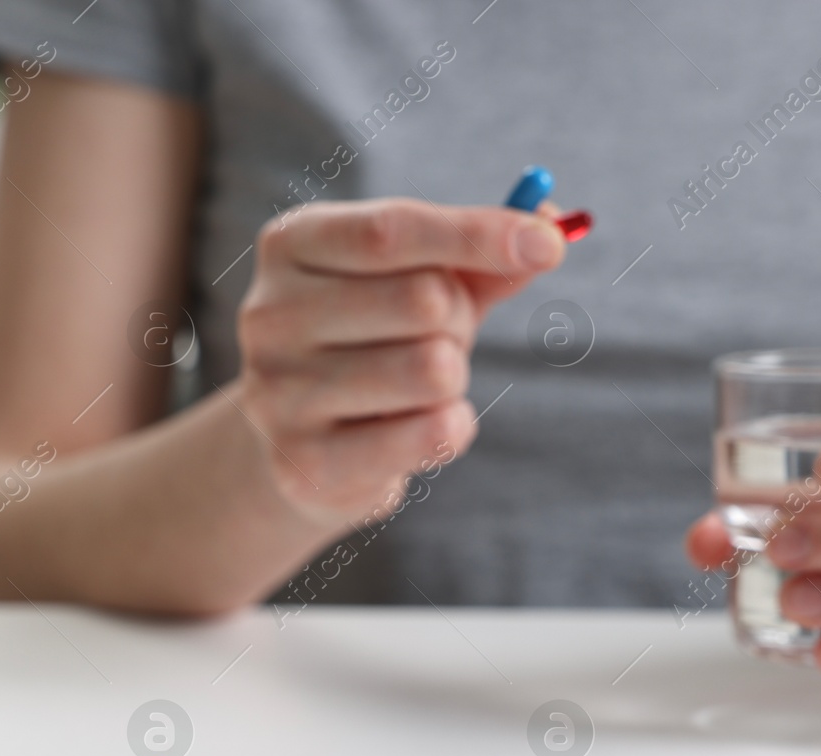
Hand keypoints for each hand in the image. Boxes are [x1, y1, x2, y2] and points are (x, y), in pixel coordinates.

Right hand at [236, 197, 565, 522]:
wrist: (306, 441)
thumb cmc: (375, 339)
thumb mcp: (424, 280)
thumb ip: (481, 254)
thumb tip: (552, 228)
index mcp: (292, 245)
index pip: (390, 230)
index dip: (475, 235)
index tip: (547, 244)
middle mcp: (268, 314)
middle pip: (423, 300)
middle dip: (459, 320)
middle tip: (438, 337)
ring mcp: (277, 392)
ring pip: (432, 370)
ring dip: (454, 379)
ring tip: (419, 387)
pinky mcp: (304, 462)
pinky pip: (428, 435)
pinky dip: (450, 429)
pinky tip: (420, 429)